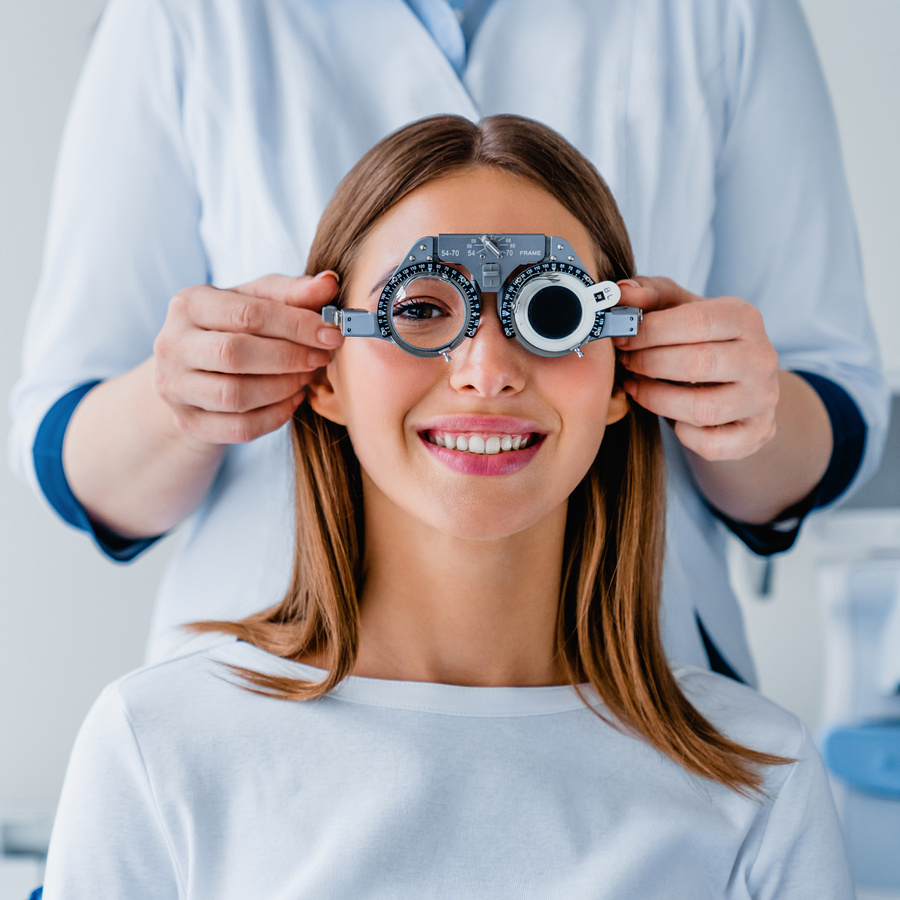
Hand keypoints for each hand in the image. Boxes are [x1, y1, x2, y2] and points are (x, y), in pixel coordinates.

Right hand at [153, 271, 341, 443]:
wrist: (193, 372)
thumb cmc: (232, 329)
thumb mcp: (256, 301)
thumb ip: (292, 292)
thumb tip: (329, 283)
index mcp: (189, 304)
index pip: (247, 314)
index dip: (296, 325)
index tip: (331, 334)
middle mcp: (172, 344)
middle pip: (235, 354)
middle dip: (289, 358)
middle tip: (320, 358)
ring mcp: (175, 387)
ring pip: (235, 395)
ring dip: (283, 388)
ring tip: (306, 377)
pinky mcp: (187, 421)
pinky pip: (239, 427)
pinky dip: (275, 416)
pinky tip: (293, 399)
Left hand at [613, 277, 779, 460]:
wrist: (741, 385)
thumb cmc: (701, 341)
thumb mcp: (679, 310)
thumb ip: (650, 296)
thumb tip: (622, 293)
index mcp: (745, 318)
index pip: (696, 321)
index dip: (651, 332)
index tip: (622, 338)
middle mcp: (762, 358)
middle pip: (699, 364)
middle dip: (649, 364)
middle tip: (626, 363)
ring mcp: (763, 399)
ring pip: (703, 409)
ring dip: (657, 400)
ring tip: (638, 387)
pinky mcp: (757, 433)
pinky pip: (711, 443)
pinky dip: (683, 435)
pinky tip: (671, 418)